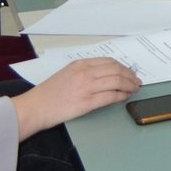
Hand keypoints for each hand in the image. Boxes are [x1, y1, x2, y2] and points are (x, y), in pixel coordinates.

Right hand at [10, 57, 140, 139]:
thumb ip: (85, 71)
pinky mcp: (87, 102)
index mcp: (80, 64)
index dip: (123, 67)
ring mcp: (87, 87)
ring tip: (134, 89)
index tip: (129, 72)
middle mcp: (85, 73)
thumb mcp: (67, 74)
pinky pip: (111, 96)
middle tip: (136, 81)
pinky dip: (121, 96)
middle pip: (117, 70)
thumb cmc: (48, 93)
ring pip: (117, 82)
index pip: (109, 62)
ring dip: (129, 86)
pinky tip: (124, 97)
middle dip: (130, 76)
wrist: (34, 108)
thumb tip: (106, 75)